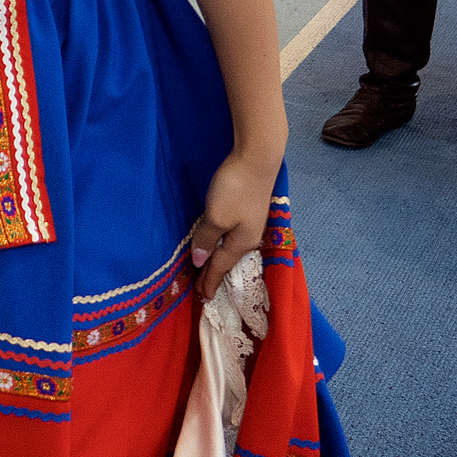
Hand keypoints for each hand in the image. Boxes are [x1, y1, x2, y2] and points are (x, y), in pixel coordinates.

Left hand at [188, 150, 281, 290]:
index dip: (209, 281)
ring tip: (210, 269)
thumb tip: (199, 260)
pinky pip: (232, 235)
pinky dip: (223, 244)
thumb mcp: (216, 217)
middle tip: (204, 290)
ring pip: (231, 247)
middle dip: (215, 274)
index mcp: (242, 242)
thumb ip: (207, 239)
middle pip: (228, 260)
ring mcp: (251, 222)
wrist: (257, 158)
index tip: (202, 298)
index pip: (220, 267)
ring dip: (219, 259)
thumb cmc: (235, 189)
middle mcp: (250, 236)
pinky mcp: (248, 208)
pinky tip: (221, 243)